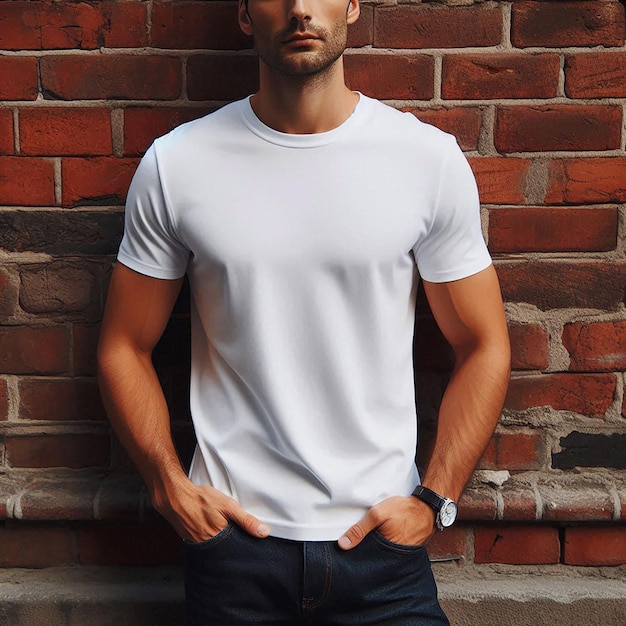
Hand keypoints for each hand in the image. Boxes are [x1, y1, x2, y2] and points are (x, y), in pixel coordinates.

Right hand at [150, 473, 269, 542]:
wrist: (175, 497)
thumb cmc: (201, 499)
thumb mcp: (228, 506)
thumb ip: (246, 520)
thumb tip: (263, 532)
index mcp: (218, 538)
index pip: (237, 552)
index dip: (245, 550)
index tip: (252, 550)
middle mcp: (207, 547)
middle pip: (226, 554)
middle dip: (234, 551)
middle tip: (239, 544)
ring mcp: (198, 546)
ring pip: (216, 551)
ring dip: (223, 547)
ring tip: (227, 539)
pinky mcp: (191, 542)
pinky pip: (205, 547)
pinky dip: (212, 543)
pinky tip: (214, 536)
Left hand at [338, 495, 435, 549]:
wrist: (427, 508)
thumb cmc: (404, 510)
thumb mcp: (377, 514)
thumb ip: (360, 529)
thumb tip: (343, 544)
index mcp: (384, 550)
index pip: (364, 558)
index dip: (355, 553)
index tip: (346, 550)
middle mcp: (392, 557)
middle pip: (371, 557)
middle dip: (363, 551)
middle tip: (358, 542)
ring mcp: (399, 554)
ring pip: (380, 553)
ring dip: (373, 547)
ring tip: (371, 538)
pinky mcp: (403, 549)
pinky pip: (389, 550)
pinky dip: (383, 544)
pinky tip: (381, 537)